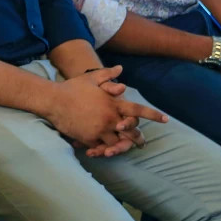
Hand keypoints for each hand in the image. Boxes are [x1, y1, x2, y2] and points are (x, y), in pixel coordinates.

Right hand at [44, 67, 168, 157]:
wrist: (54, 100)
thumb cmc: (73, 88)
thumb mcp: (92, 78)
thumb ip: (108, 75)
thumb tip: (121, 68)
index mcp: (113, 103)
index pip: (138, 109)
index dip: (153, 115)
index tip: (165, 119)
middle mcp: (110, 118)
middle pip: (131, 132)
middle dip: (138, 138)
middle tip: (142, 142)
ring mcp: (100, 130)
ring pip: (117, 143)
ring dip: (122, 147)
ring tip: (124, 150)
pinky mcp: (89, 139)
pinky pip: (101, 148)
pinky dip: (104, 150)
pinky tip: (104, 151)